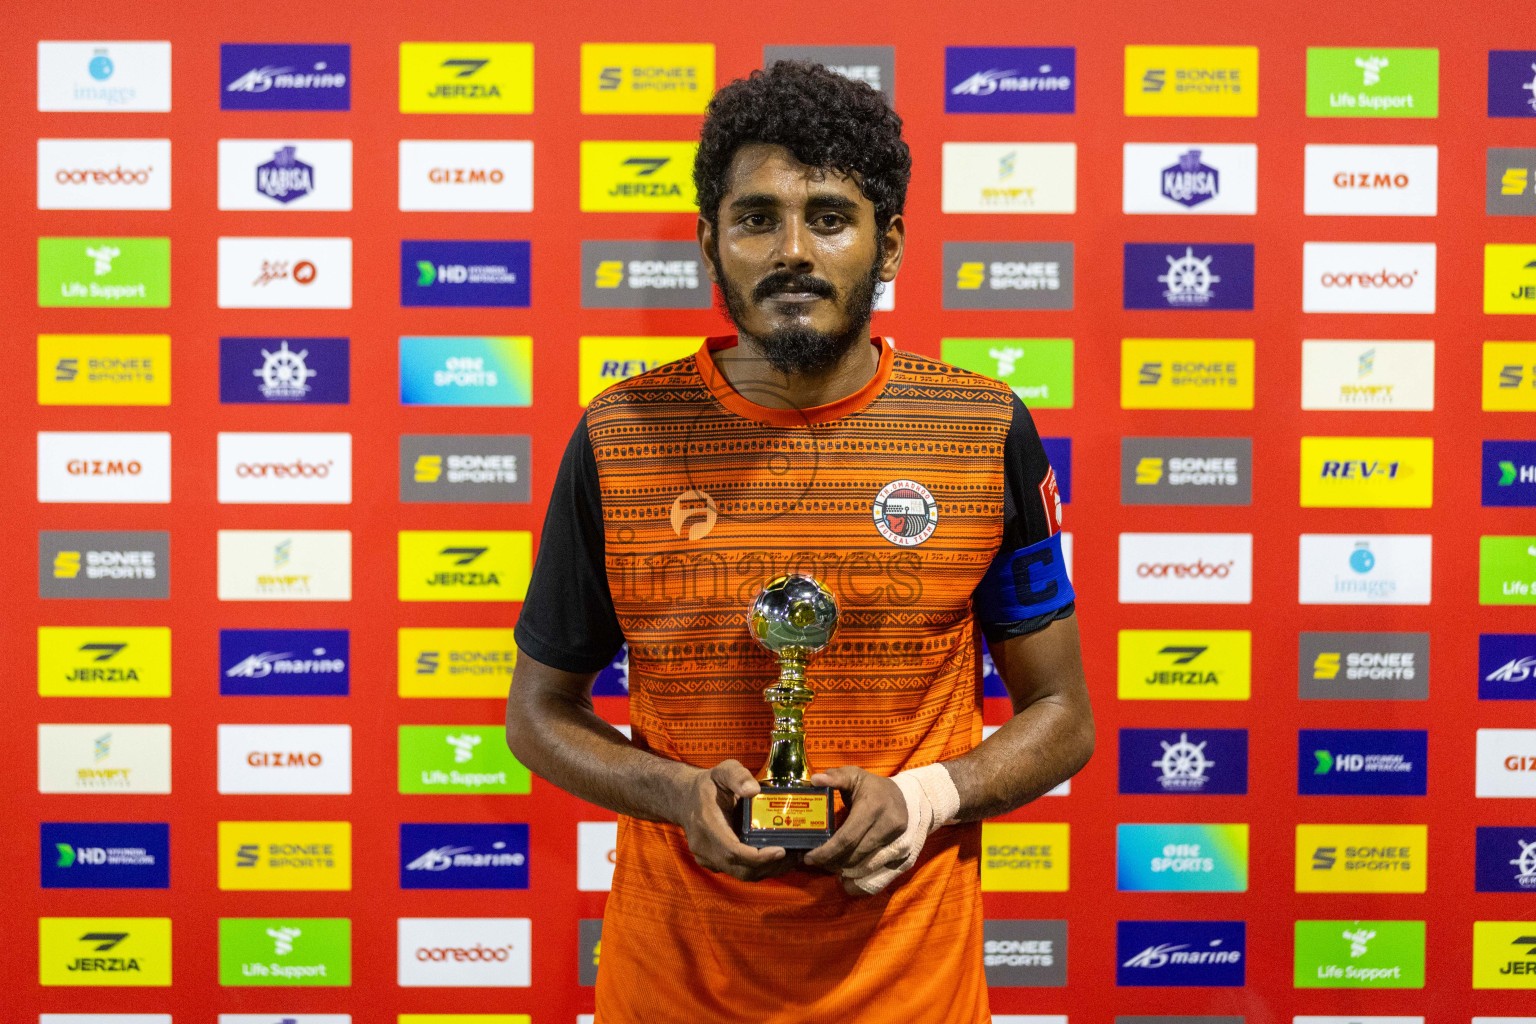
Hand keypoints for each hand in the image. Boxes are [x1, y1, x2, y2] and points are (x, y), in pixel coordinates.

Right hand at [677, 760, 795, 881]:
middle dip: (769, 865)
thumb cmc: (708, 785)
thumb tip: (754, 790)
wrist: (685, 799)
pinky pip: (737, 871)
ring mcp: (707, 857)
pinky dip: (758, 869)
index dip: (757, 857)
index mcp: (707, 823)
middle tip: (794, 856)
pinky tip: (775, 858)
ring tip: (790, 859)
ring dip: (766, 870)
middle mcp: (704, 846)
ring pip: (740, 873)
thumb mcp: (723, 771)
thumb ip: (738, 776)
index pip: (732, 851)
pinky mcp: (712, 862)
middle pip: (739, 868)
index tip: (780, 851)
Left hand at [803, 765, 908, 893]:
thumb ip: (835, 777)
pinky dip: (861, 880)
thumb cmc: (874, 787)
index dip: (826, 851)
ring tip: (828, 865)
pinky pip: (879, 874)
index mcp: (873, 808)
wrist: (908, 796)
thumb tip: (814, 780)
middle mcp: (888, 827)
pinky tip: (847, 878)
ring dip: (844, 870)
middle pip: (854, 855)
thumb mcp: (854, 775)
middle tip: (815, 862)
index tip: (810, 857)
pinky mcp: (903, 854)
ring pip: (865, 867)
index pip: (846, 838)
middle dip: (832, 862)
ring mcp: (898, 842)